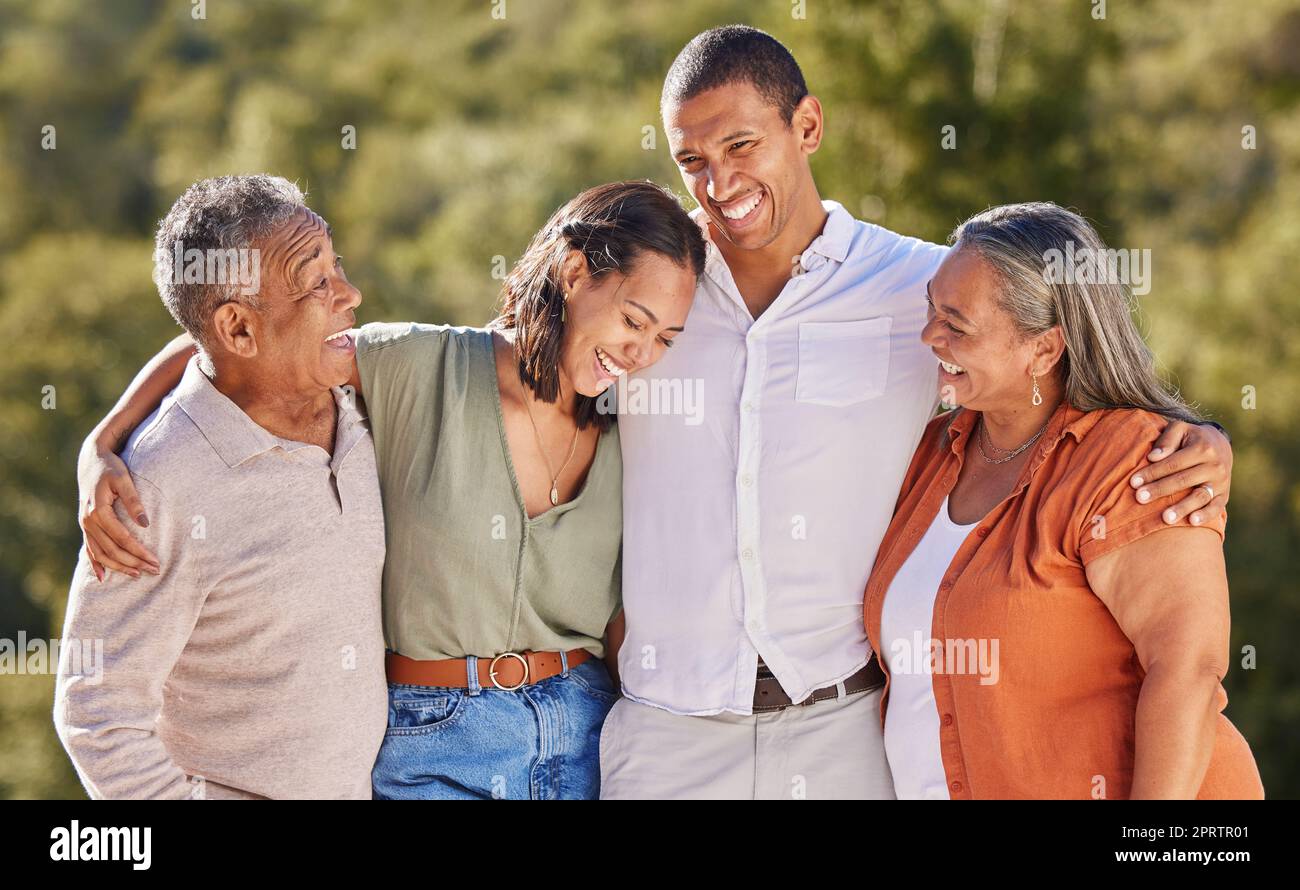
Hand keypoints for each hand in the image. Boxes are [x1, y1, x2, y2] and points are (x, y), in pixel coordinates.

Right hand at [77, 442, 159, 579]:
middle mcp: (88, 522)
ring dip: (118, 567)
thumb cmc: (110, 468)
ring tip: (138, 575)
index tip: (156, 560)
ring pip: (100, 554)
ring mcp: (85, 525)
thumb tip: (145, 524)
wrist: (91, 460)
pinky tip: (103, 577)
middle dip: (133, 563)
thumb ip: (133, 501)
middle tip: (154, 570)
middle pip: (112, 550)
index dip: (139, 552)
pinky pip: (88, 549)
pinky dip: (95, 564)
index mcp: (98, 511)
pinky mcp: (85, 526)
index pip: (122, 539)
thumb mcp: (124, 479)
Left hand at [1129, 420, 1231, 526]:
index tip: (1133, 482)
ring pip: (1200, 496)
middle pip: (1183, 480)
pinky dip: (1206, 515)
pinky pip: (1216, 507)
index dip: (1152, 473)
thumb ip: (1166, 440)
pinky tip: (1192, 522)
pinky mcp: (1224, 495)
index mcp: (1202, 449)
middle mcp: (1214, 466)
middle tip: (1140, 498)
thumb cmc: (1191, 438)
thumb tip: (1153, 457)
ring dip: (1182, 508)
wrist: (1220, 444)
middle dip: (1160, 490)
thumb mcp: (1180, 429)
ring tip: (1165, 518)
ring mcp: (1220, 482)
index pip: (1172, 463)